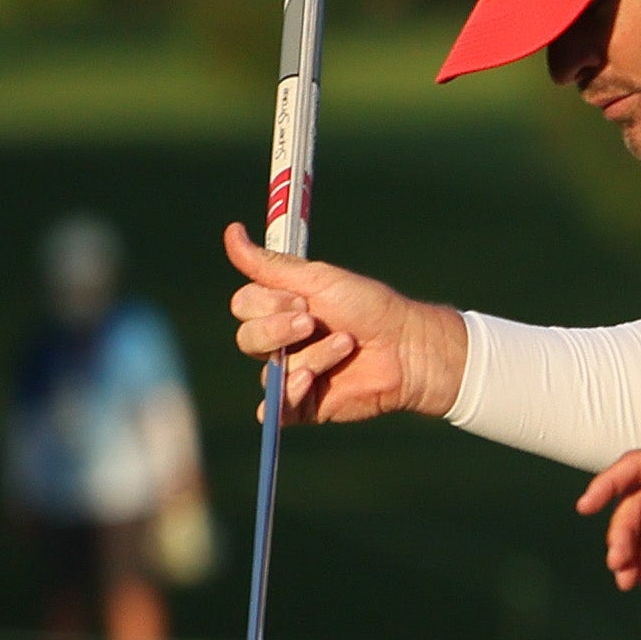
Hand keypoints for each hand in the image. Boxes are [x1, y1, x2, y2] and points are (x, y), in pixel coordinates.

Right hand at [224, 224, 465, 420]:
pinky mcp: (305, 406)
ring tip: (347, 345)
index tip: (302, 299)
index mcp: (279, 309)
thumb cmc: (370, 309)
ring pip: (271, 371)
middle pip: (247, 339)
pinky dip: (288, 395)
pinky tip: (311, 381)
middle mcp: (280, 343)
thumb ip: (269, 264)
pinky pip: (276, 409)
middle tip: (313, 322)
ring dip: (312, 356)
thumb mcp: (319, 279)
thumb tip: (231, 230)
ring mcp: (291, 374)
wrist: (409, 347)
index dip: (267, 303)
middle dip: (280, 330)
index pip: (243, 306)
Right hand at [584, 443, 640, 597]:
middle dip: (619, 533)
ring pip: (632, 529)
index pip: (638, 466)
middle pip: (630, 504)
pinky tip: (640, 582)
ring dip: (624, 552)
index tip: (587, 506)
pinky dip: (636, 565)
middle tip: (618, 561)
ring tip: (627, 578)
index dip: (608, 483)